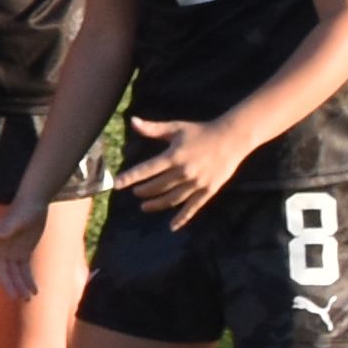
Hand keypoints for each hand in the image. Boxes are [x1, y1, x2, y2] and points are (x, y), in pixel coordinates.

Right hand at [0, 196, 50, 301]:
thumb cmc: (25, 208)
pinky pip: (24, 271)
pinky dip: (28, 281)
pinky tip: (35, 291)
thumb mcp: (19, 218)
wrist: (35, 202)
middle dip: (7, 285)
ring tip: (28, 297)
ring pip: (14, 274)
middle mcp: (0, 248)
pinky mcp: (23, 253)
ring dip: (20, 286)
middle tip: (15, 297)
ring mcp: (11, 252)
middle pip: (1, 271)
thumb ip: (9, 227)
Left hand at [111, 115, 230, 225]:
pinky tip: (172, 226)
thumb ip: (153, 129)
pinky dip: (182, 218)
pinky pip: (192, 207)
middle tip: (135, 192)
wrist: (231, 139)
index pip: (146, 169)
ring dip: (156, 204)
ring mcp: (196, 183)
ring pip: (171, 199)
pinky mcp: (207, 191)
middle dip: (143, 191)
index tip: (117, 184)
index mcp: (174, 156)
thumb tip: (133, 121)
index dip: (130, 177)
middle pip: (157, 186)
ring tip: (144, 206)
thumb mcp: (176, 128)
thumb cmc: (200, 131)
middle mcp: (184, 172)